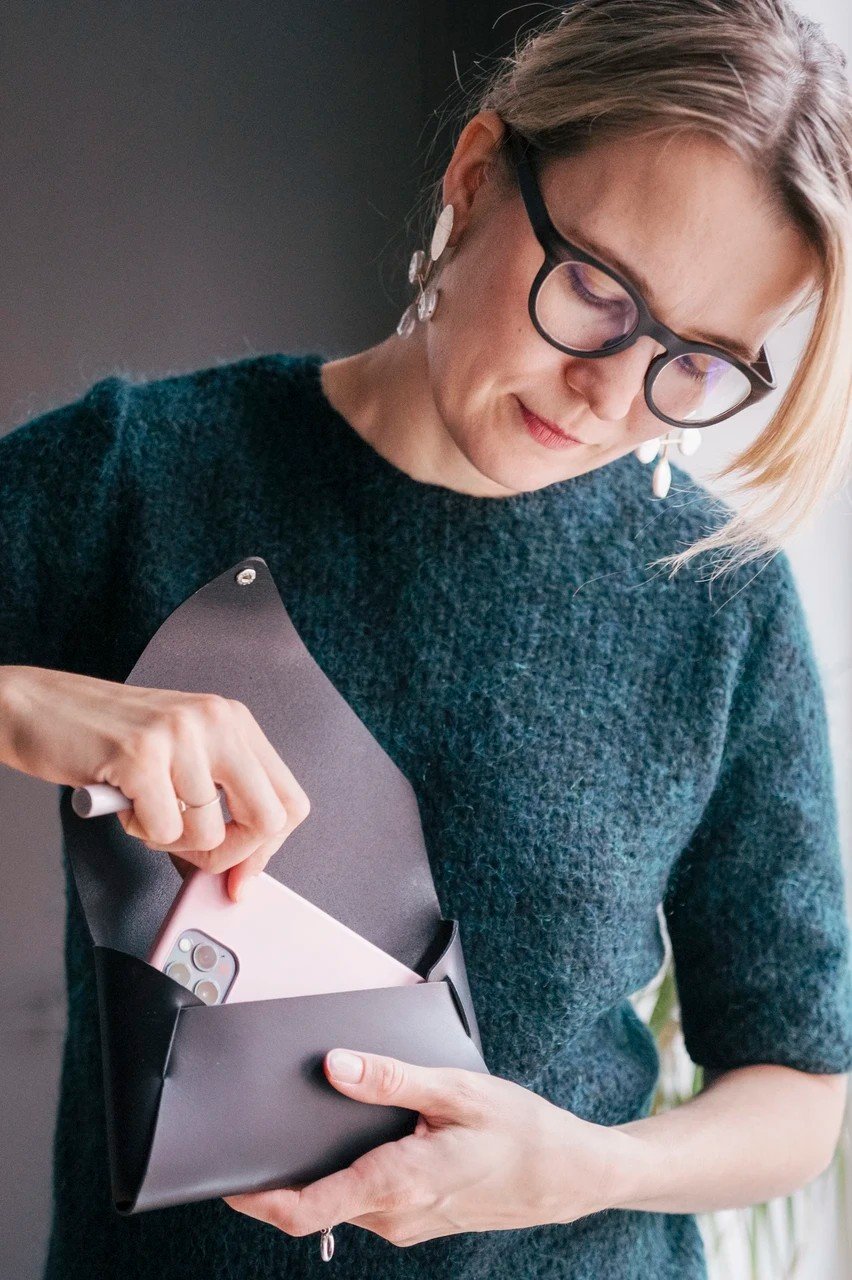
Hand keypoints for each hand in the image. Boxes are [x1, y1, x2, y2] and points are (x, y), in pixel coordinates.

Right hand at [0, 665, 310, 901]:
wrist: (38, 706)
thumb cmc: (108, 735)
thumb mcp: (183, 753)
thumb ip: (221, 797)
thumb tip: (244, 867)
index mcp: (233, 720)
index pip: (288, 800)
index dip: (268, 850)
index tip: (242, 875)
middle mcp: (216, 720)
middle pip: (267, 820)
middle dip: (229, 857)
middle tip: (193, 858)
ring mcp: (180, 734)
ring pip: (208, 833)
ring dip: (169, 840)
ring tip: (143, 808)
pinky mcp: (141, 754)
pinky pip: (162, 830)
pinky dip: (139, 831)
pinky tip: (123, 801)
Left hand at [222, 1048, 616, 1246]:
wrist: (569, 1174)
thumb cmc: (521, 1130)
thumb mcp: (456, 1090)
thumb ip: (390, 1079)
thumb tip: (334, 1065)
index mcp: (398, 1183)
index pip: (308, 1211)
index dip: (258, 1200)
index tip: (227, 1179)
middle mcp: (396, 1215)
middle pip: (316, 1205)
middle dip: (286, 1173)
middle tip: (265, 1126)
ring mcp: (407, 1223)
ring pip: (343, 1202)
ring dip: (323, 1171)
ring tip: (321, 1119)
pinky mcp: (418, 1219)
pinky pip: (368, 1201)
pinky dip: (353, 1174)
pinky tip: (370, 1136)